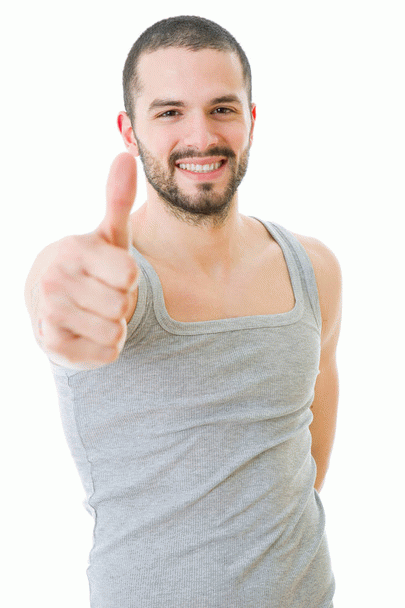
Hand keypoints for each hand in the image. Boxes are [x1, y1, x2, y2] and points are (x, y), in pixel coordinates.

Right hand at [38, 153, 138, 369]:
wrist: (52, 300)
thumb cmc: (92, 264)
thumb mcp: (109, 234)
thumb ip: (119, 199)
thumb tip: (126, 156)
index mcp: (74, 250)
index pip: (130, 273)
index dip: (129, 276)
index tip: (113, 272)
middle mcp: (55, 281)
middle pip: (123, 304)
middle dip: (122, 303)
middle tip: (103, 294)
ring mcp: (51, 315)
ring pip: (115, 332)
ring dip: (115, 326)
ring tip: (96, 312)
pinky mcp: (54, 346)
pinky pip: (106, 354)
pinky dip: (106, 347)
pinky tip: (88, 332)